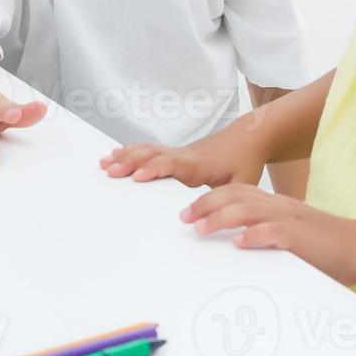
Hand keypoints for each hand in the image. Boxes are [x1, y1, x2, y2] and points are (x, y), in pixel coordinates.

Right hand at [99, 124, 264, 187]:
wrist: (250, 136)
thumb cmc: (246, 161)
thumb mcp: (243, 184)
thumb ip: (226, 201)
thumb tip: (209, 218)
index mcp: (199, 164)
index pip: (173, 164)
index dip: (155, 169)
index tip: (138, 176)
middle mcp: (185, 155)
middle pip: (152, 155)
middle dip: (130, 162)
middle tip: (109, 171)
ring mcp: (179, 152)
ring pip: (148, 150)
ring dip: (126, 156)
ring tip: (105, 163)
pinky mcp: (176, 153)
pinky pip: (150, 149)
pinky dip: (131, 151)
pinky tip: (116, 154)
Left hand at [180, 184, 355, 284]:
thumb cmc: (322, 244)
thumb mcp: (288, 230)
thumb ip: (263, 230)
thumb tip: (235, 240)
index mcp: (274, 203)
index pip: (235, 192)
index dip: (208, 199)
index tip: (186, 212)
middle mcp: (278, 206)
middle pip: (235, 196)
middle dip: (205, 205)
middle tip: (183, 218)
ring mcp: (290, 219)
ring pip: (249, 210)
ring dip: (221, 218)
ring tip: (200, 228)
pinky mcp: (302, 237)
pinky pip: (276, 232)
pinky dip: (256, 236)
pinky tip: (239, 243)